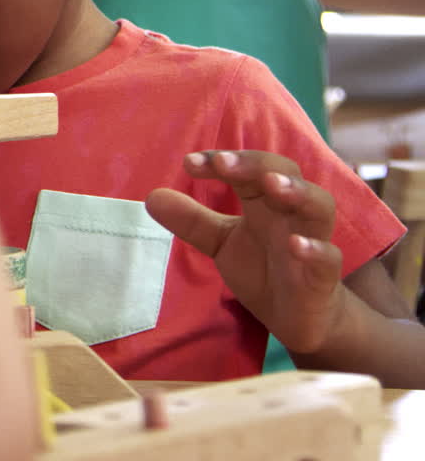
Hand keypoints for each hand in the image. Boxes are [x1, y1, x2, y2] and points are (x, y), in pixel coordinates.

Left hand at [145, 151, 346, 353]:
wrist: (295, 317)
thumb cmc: (261, 268)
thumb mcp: (220, 243)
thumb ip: (191, 220)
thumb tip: (151, 196)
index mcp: (263, 202)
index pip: (246, 170)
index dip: (221, 162)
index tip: (189, 163)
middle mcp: (290, 214)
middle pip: (285, 174)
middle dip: (256, 164)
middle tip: (224, 162)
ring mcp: (312, 242)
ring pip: (318, 207)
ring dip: (297, 192)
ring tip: (272, 185)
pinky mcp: (322, 277)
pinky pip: (328, 259)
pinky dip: (315, 249)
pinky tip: (296, 245)